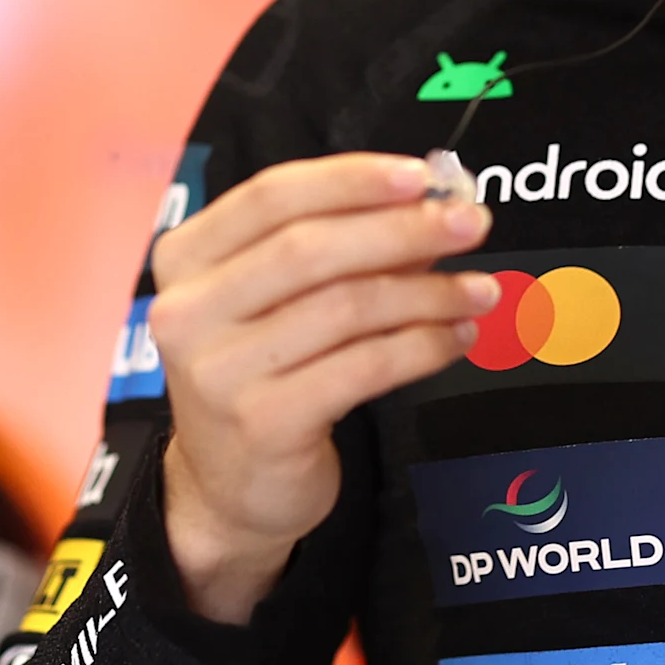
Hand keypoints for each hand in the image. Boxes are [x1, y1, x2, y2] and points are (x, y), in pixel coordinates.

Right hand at [148, 154, 497, 623]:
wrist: (229, 488)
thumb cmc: (262, 373)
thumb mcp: (275, 300)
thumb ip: (338, 246)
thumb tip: (431, 201)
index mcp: (185, 259)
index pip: (271, 196)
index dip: (351, 178)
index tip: (421, 176)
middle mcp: (188, 311)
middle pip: (309, 248)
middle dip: (402, 230)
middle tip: (472, 224)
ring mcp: (220, 371)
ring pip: (346, 307)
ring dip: (428, 292)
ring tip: (478, 290)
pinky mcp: (264, 423)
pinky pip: (364, 367)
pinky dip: (422, 346)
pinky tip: (455, 338)